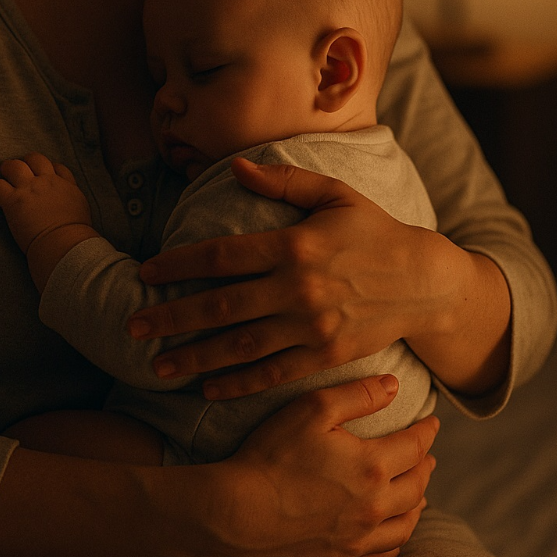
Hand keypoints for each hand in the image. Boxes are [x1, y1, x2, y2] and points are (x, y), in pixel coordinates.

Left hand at [0, 153, 96, 291]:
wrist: (64, 243)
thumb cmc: (75, 234)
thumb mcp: (81, 209)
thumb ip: (72, 201)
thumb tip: (68, 206)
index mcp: (65, 185)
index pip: (57, 167)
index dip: (48, 170)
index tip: (43, 178)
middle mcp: (47, 182)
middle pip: (35, 159)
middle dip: (26, 163)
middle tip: (19, 175)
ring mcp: (30, 189)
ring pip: (14, 166)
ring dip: (7, 170)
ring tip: (4, 179)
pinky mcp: (14, 201)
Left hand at [132, 158, 442, 397]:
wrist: (424, 282)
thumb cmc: (373, 231)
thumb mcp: (334, 194)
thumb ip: (283, 181)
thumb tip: (234, 167)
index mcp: (294, 245)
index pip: (222, 256)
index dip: (178, 264)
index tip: (145, 273)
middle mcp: (298, 289)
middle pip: (220, 306)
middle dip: (171, 318)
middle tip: (132, 326)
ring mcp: (311, 328)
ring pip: (240, 347)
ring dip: (194, 358)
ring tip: (157, 366)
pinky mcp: (325, 357)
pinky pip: (272, 375)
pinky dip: (237, 385)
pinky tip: (207, 389)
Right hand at [220, 376, 437, 556]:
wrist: (236, 513)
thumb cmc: (271, 455)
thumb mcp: (312, 409)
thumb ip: (358, 395)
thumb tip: (395, 386)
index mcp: (372, 467)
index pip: (414, 446)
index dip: (426, 431)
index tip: (432, 422)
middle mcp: (374, 509)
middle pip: (416, 487)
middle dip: (425, 467)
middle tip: (427, 456)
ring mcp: (358, 543)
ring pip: (404, 526)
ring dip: (416, 505)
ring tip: (417, 493)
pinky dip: (395, 544)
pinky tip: (391, 535)